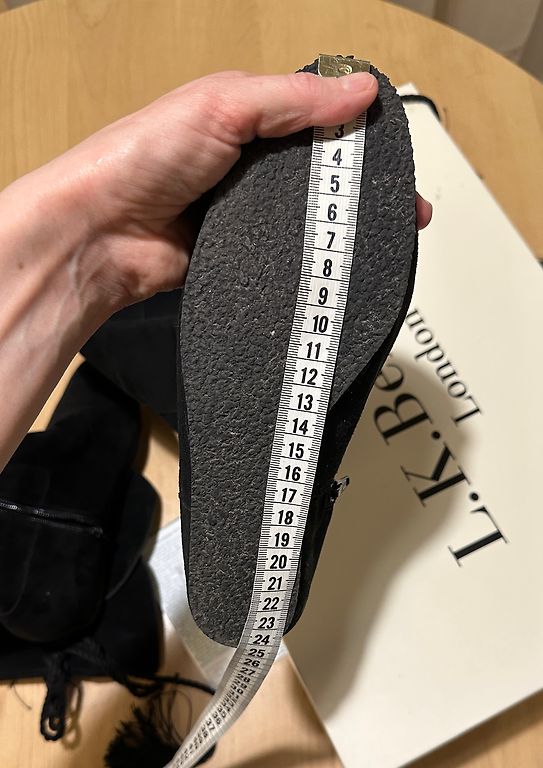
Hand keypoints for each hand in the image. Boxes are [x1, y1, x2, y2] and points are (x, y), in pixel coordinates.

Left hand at [6, 70, 430, 310]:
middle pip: (320, 176)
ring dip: (340, 228)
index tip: (394, 151)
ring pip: (307, 218)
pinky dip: (309, 256)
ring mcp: (243, 212)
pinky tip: (335, 261)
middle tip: (402, 205)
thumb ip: (293, 99)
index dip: (359, 132)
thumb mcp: (224, 104)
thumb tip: (359, 90)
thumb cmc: (141, 156)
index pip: (318, 118)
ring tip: (383, 236)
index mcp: (246, 117)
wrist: (101, 233)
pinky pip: (284, 253)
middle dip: (361, 190)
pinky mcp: (239, 253)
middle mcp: (247, 165)